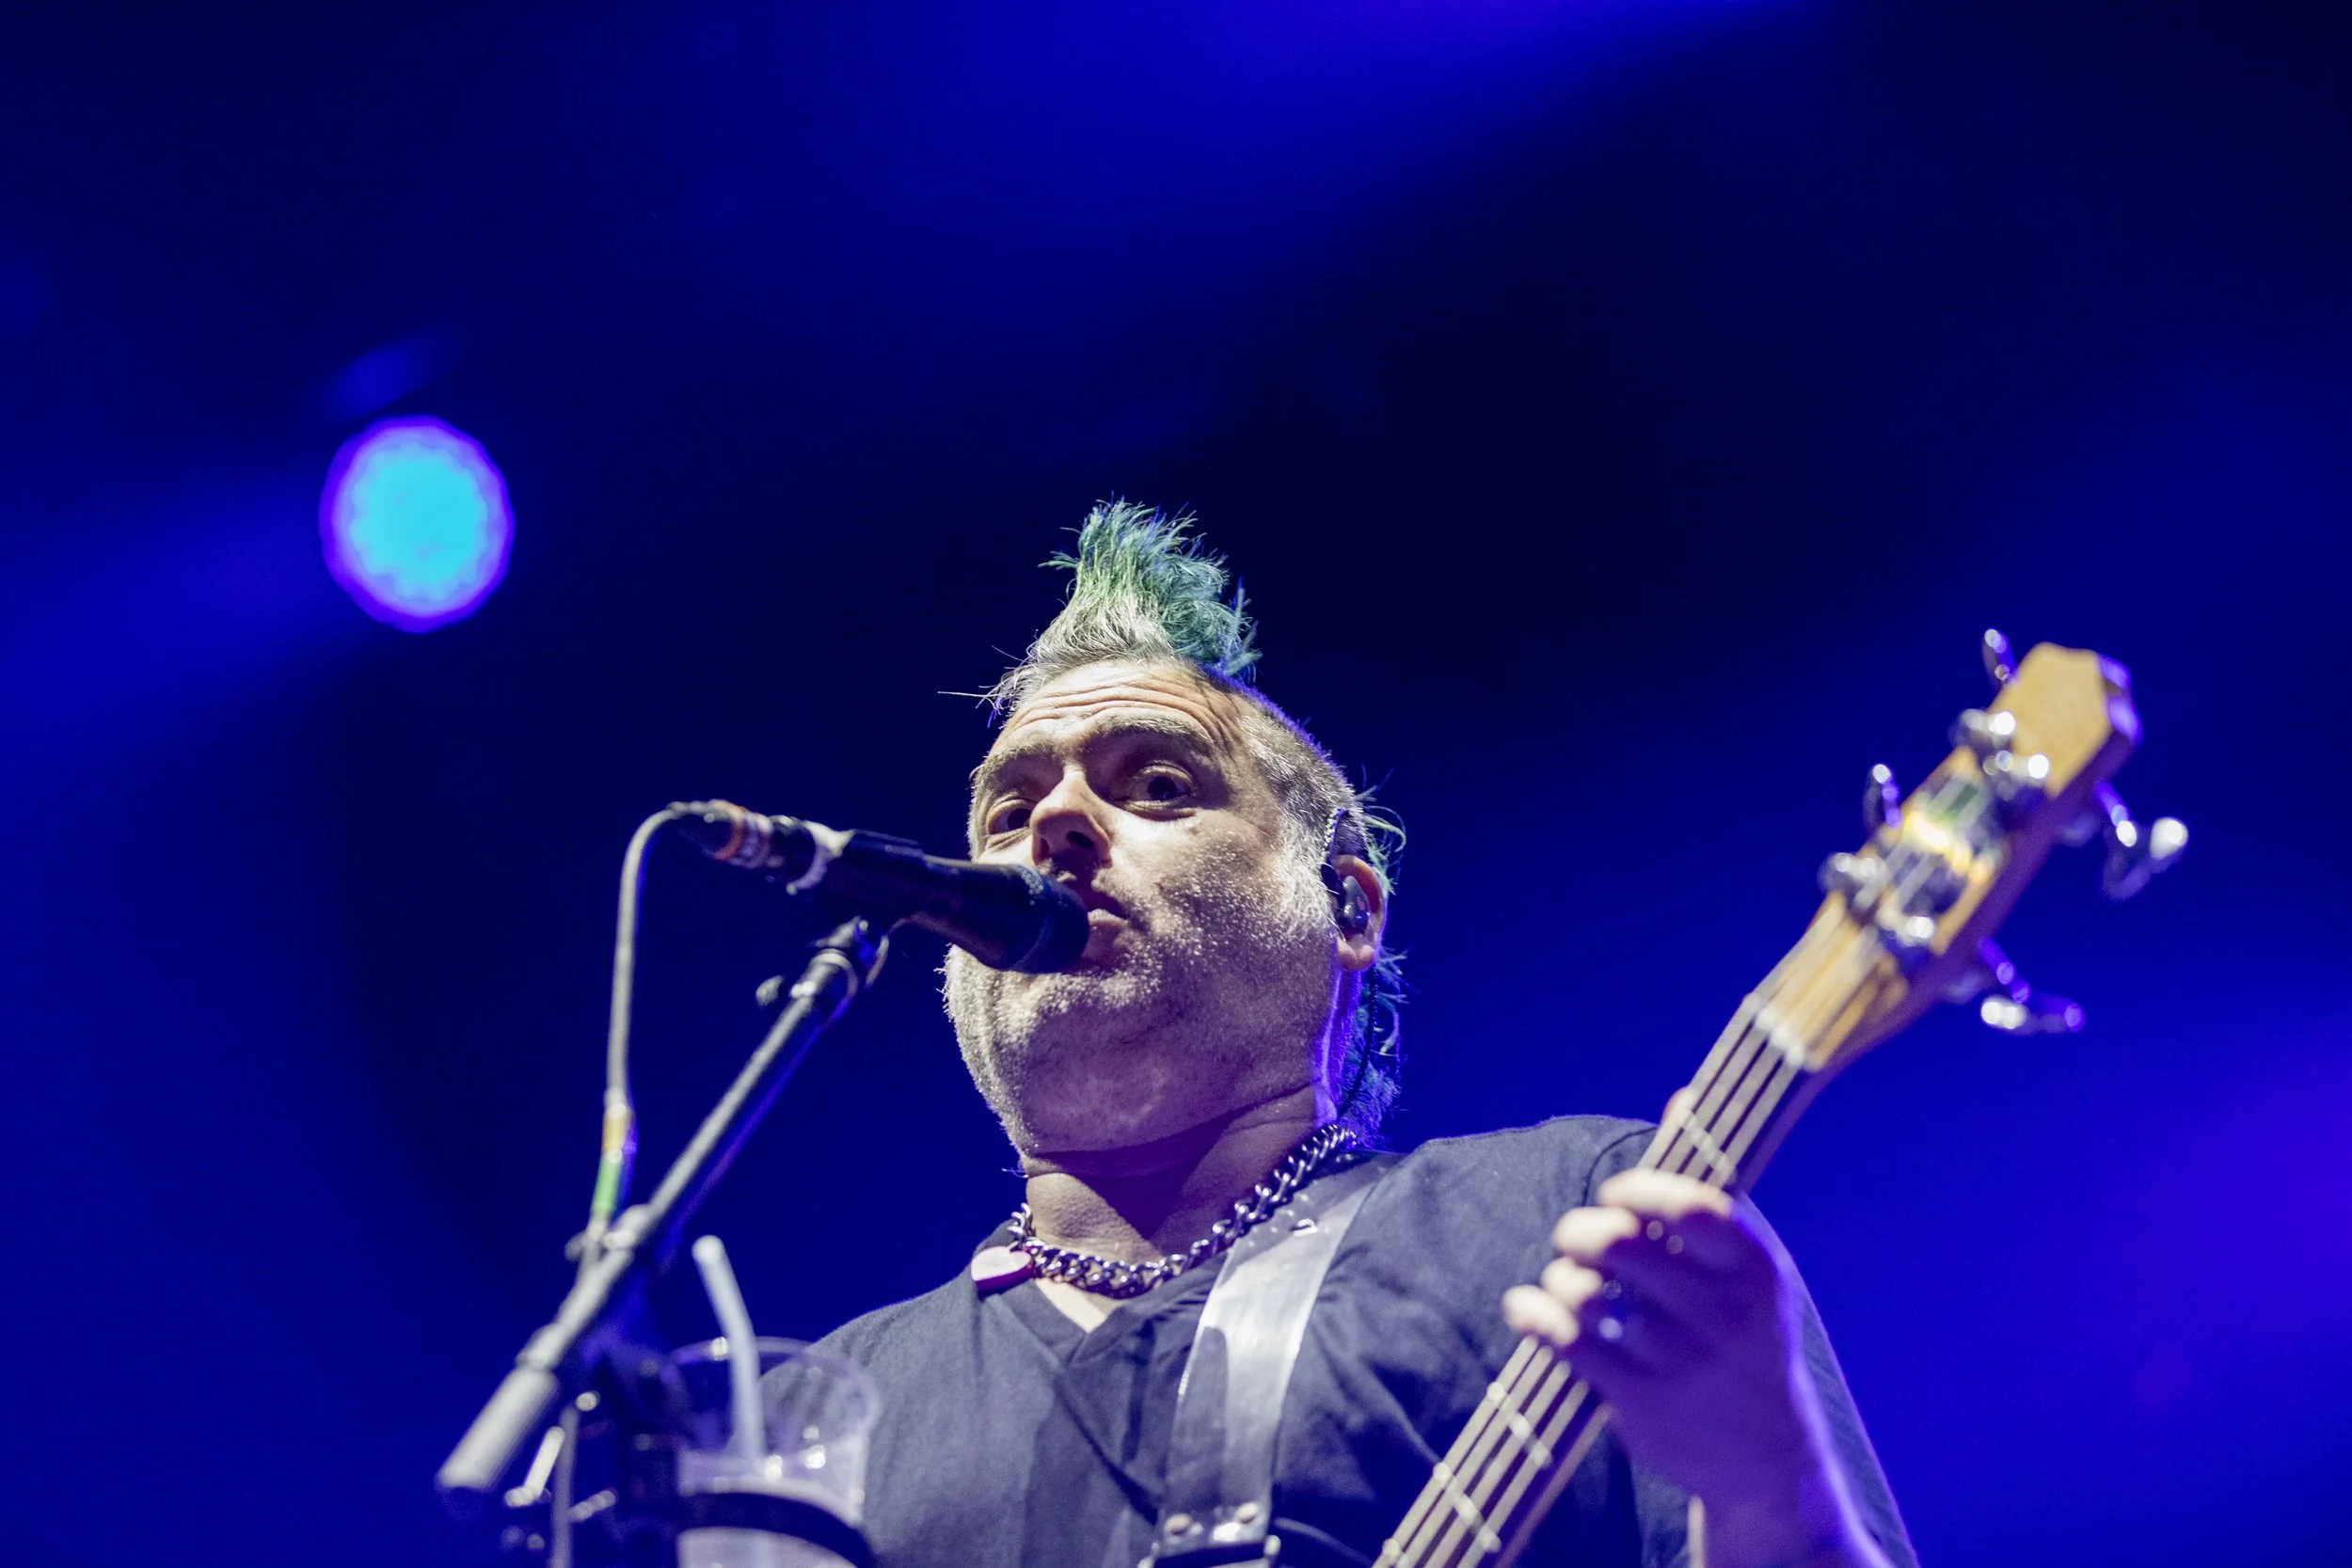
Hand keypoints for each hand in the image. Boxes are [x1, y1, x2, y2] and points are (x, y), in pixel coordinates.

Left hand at [1501, 1167, 1885, 1567]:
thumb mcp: (1751, 1269)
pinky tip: (1527, 1307)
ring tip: (1567, 1283)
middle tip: (1578, 1238)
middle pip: (1619, 1244)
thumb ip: (1709, 1188)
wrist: (1771, 1466)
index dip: (1638, 1189)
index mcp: (1757, 1269)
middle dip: (1580, 1230)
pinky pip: (1564, 1340)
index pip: (1691, 1206)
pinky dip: (1532, 1313)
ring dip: (1559, 1278)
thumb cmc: (1748, 1340)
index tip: (1617, 1194)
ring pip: (1585, 1292)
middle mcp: (1723, 1314)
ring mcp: (1680, 1362)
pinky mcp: (1639, 1403)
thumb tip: (1685, 1094)